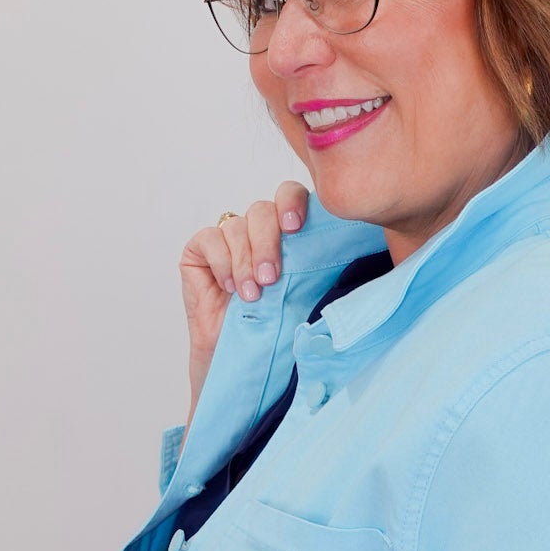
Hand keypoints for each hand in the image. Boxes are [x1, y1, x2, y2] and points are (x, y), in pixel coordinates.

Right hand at [180, 183, 310, 418]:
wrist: (242, 355)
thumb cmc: (277, 325)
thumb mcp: (304, 292)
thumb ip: (316, 264)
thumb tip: (349, 249)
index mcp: (287, 230)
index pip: (290, 195)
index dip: (292, 202)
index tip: (295, 227)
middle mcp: (257, 227)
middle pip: (262, 210)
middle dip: (267, 243)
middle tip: (271, 278)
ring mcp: (227, 236)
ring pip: (237, 226)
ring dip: (245, 262)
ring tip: (252, 294)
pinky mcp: (200, 249)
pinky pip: (210, 239)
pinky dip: (221, 262)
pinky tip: (228, 287)